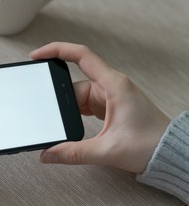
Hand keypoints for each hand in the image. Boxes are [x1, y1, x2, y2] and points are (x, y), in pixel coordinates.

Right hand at [30, 42, 169, 172]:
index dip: (56, 50)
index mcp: (114, 85)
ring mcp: (110, 96)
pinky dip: (74, 113)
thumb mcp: (107, 150)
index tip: (37, 55)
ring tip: (58, 123)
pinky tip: (69, 124)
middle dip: (58, 98)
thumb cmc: (150, 145)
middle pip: (74, 83)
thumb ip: (73, 153)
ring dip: (67, 109)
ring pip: (78, 96)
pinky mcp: (109, 106)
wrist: (169, 153)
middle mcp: (111, 86)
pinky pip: (85, 104)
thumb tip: (47, 154)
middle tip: (44, 110)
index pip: (81, 56)